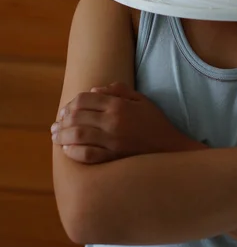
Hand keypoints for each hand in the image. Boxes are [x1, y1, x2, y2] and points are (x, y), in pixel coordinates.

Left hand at [51, 82, 205, 163]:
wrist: (170, 148)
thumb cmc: (155, 123)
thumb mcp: (142, 100)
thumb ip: (119, 91)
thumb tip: (94, 89)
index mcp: (119, 105)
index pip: (84, 99)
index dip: (71, 103)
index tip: (66, 110)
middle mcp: (113, 122)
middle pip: (76, 116)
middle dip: (62, 120)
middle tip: (56, 124)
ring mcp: (112, 141)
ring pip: (77, 135)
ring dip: (62, 135)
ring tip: (56, 137)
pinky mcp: (113, 158)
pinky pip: (86, 155)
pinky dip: (73, 152)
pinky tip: (68, 150)